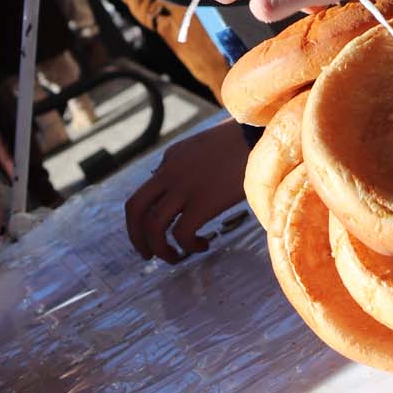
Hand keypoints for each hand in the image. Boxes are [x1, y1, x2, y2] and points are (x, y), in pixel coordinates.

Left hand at [124, 119, 248, 263]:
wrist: (257, 136)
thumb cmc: (236, 142)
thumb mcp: (198, 147)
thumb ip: (179, 165)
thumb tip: (168, 186)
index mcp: (168, 161)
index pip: (141, 196)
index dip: (140, 222)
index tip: (150, 236)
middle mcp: (169, 174)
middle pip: (135, 209)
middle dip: (136, 237)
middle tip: (147, 255)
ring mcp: (184, 188)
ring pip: (154, 226)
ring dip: (160, 248)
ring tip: (175, 257)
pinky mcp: (203, 202)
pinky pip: (182, 234)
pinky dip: (188, 246)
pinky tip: (203, 245)